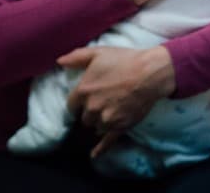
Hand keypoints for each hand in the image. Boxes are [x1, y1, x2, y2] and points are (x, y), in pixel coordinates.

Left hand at [61, 45, 175, 157]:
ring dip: (100, 122)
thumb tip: (59, 61)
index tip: (86, 100)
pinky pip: (106, 141)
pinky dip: (100, 149)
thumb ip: (76, 57)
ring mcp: (106, 119)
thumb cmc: (124, 60)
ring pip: (96, 127)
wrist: (150, 73)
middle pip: (84, 118)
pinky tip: (94, 154)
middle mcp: (91, 108)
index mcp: (83, 91)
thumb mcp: (98, 53)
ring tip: (110, 114)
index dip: (79, 103)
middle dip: (90, 112)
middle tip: (102, 103)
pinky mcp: (120, 126)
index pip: (72, 105)